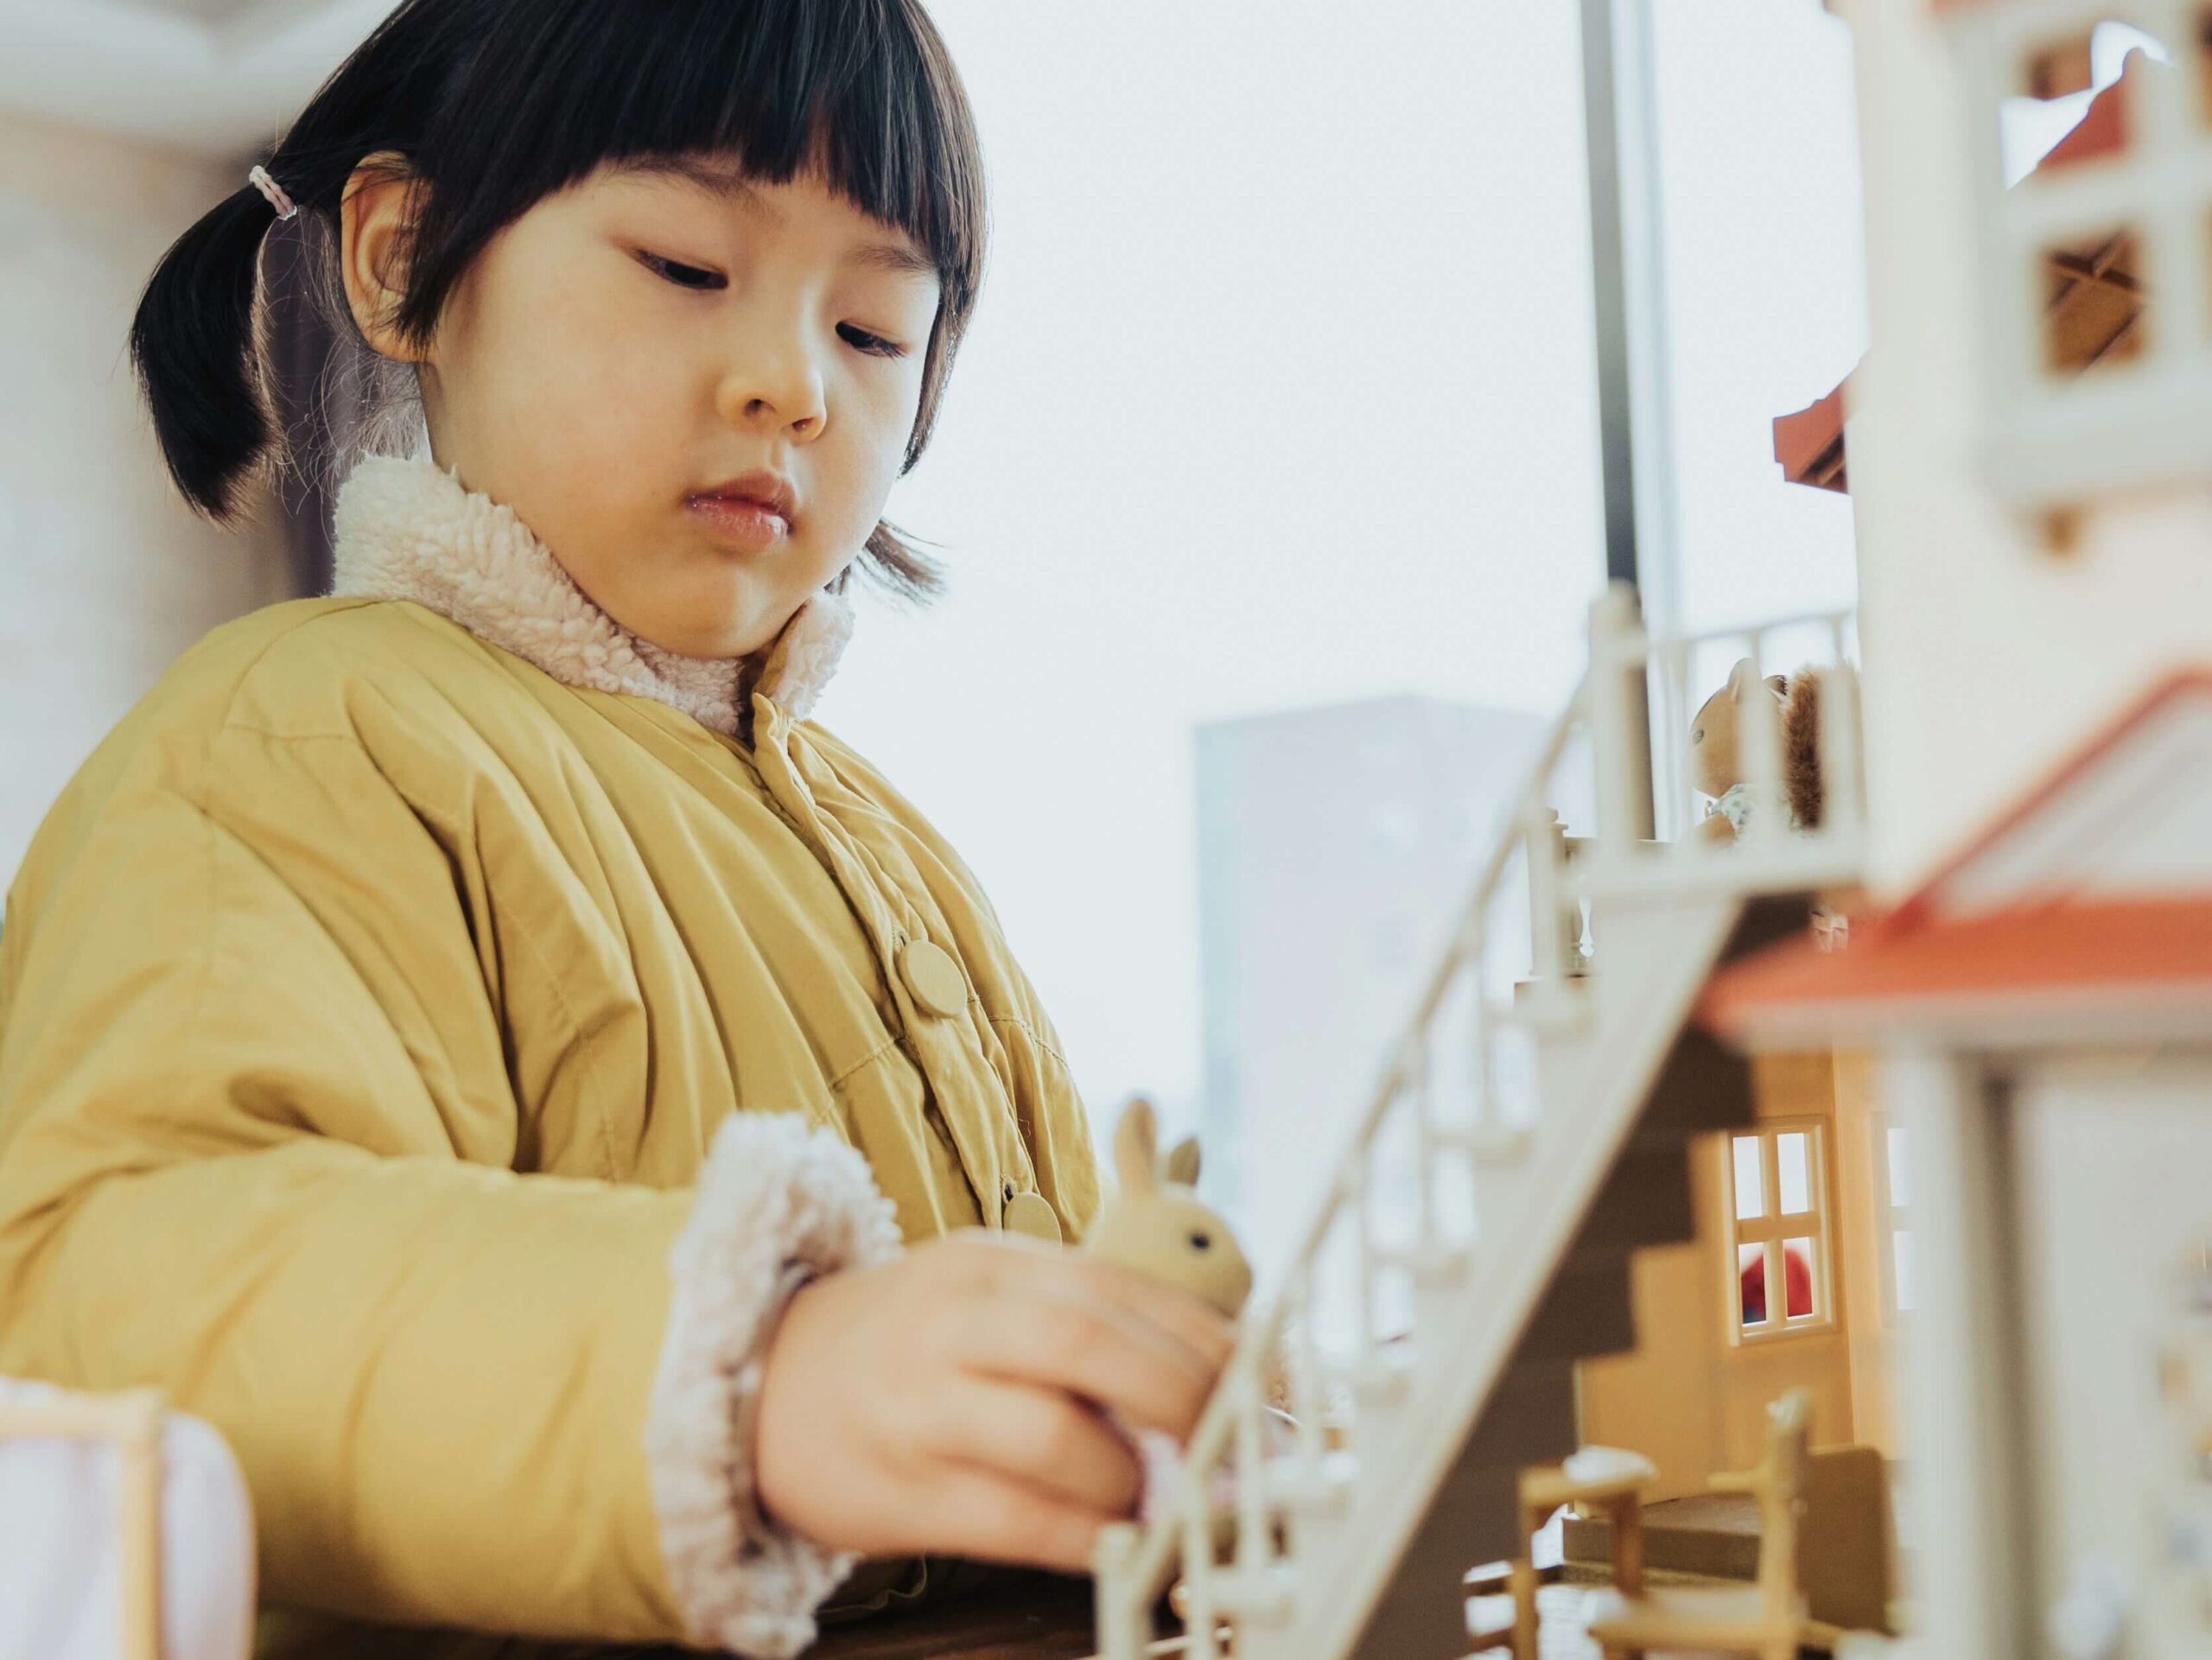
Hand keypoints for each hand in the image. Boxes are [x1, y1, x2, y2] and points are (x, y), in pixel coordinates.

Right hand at [753, 1229, 1235, 1571]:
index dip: (1206, 1339)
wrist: (759, 1381)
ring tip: (1152, 1497)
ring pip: (1049, 1434)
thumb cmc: (909, 1345)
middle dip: (1180, 1398)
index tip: (1262, 1384)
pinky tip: (1111, 1542)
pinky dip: (1080, 1536)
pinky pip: (1010, 1519)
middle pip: (1088, 1343)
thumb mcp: (989, 1298)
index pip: (1122, 1288)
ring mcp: (922, 1405)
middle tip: (1225, 1443)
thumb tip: (1215, 1379)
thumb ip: (1086, 1324)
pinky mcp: (900, 1490)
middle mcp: (958, 1322)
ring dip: (1127, 1477)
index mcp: (996, 1266)